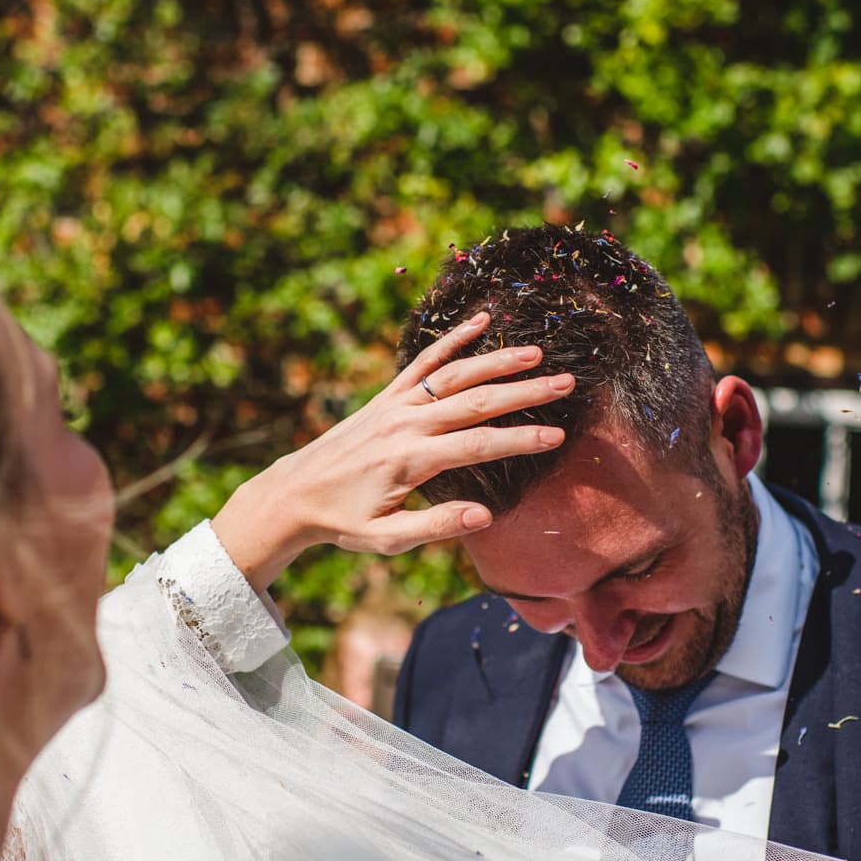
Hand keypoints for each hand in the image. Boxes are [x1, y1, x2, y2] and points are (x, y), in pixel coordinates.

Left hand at [212, 311, 573, 592]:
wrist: (294, 493)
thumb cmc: (343, 521)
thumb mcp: (387, 538)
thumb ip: (437, 526)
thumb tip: (487, 516)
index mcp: (409, 461)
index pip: (476, 446)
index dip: (519, 440)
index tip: (558, 436)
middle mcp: (404, 424)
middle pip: (474, 402)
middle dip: (523, 392)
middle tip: (566, 384)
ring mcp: (394, 405)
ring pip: (453, 376)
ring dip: (497, 361)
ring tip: (537, 354)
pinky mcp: (386, 396)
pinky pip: (422, 363)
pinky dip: (452, 339)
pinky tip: (483, 321)